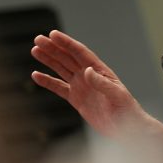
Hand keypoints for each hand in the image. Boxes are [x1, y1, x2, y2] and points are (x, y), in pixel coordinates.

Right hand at [31, 30, 162, 162]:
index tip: (53, 34)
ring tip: (35, 50)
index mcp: (100, 71)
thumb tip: (87, 71)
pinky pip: (59, 88)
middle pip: (68, 58)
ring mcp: (82, 87)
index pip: (81, 53)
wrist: (127, 128)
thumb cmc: (127, 110)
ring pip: (62, 69)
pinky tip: (36, 75)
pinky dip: (47, 81)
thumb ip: (102, 83)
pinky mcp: (77, 99)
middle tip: (38, 39)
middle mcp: (90, 76)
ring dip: (49, 60)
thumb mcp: (117, 96)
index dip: (67, 43)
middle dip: (53, 48)